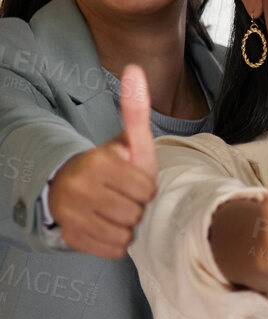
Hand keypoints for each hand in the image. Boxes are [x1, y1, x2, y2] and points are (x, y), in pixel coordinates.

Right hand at [46, 64, 157, 257]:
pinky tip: (106, 225)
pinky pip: (114, 250)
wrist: (76, 188)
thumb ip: (135, 109)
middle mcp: (79, 188)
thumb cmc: (114, 166)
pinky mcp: (71, 237)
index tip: (133, 179)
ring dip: (128, 225)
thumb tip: (135, 69)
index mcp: (96, 162)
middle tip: (124, 195)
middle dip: (136, 205)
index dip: (146, 186)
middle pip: (136, 212)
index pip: (146, 189)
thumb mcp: (129, 141)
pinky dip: (116, 242)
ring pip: (125, 233)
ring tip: (115, 209)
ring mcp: (71, 214)